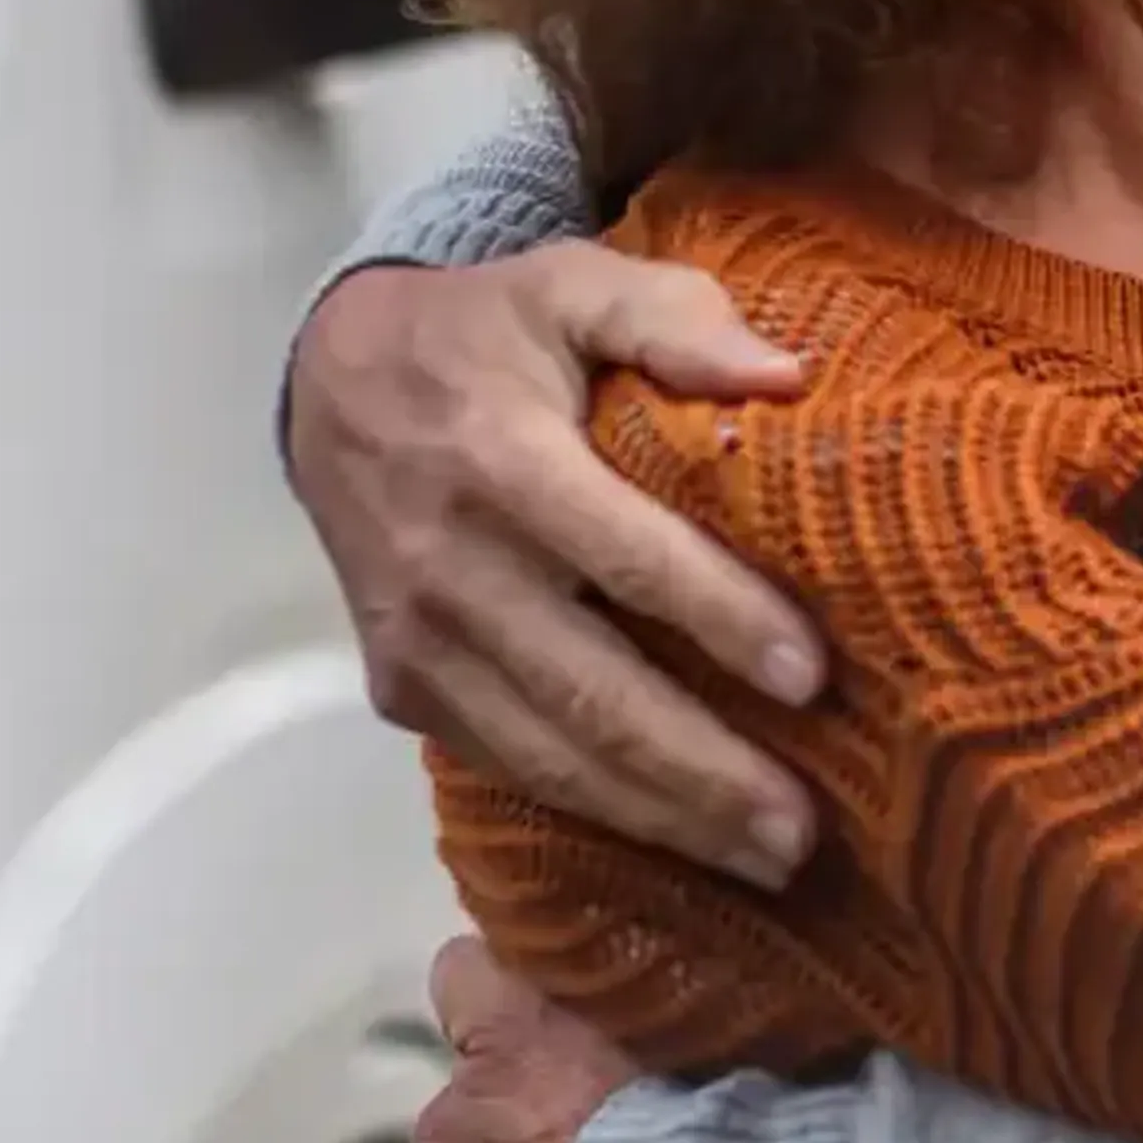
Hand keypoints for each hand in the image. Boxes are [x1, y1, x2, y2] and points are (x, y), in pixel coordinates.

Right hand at [293, 244, 824, 881]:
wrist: (331, 383)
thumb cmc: (488, 335)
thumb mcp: (571, 285)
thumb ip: (675, 318)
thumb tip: (788, 375)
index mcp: (498, 459)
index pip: (623, 555)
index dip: (719, 618)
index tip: (811, 676)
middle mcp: (449, 565)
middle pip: (588, 688)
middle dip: (700, 770)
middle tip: (803, 829)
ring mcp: (418, 640)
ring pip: (546, 751)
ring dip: (660, 816)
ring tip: (766, 857)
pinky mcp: (402, 686)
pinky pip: (506, 763)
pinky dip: (595, 810)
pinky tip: (679, 840)